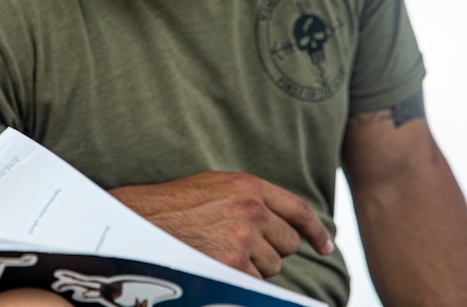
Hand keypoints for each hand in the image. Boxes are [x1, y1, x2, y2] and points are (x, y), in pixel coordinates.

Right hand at [110, 171, 332, 278]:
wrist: (141, 220)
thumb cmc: (174, 205)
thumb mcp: (215, 186)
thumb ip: (249, 198)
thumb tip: (281, 220)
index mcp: (249, 186)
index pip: (299, 210)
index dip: (316, 232)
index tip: (324, 247)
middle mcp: (251, 210)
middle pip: (288, 243)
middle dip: (273, 250)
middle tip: (243, 247)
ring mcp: (243, 239)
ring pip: (272, 266)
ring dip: (254, 266)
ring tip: (219, 251)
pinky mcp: (233, 265)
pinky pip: (253, 281)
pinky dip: (239, 279)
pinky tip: (215, 264)